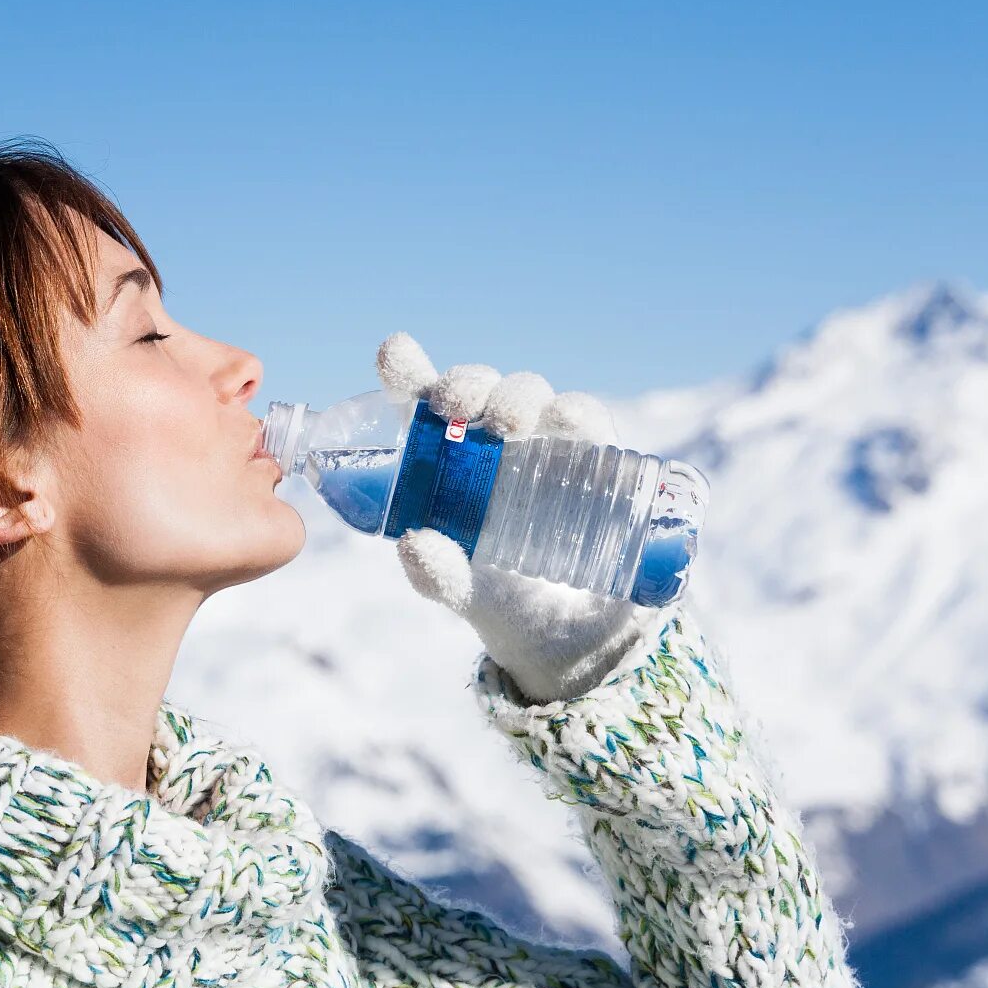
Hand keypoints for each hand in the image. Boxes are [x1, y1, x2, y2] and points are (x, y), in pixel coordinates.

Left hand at [375, 331, 665, 702]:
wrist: (574, 634)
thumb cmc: (505, 601)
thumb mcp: (465, 592)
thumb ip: (437, 574)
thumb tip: (414, 544)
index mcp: (448, 464)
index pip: (422, 404)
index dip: (407, 370)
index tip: (394, 353)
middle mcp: (493, 443)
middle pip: (477, 390)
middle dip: (466, 384)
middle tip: (452, 404)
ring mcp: (544, 444)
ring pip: (528, 394)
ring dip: (516, 396)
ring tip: (508, 423)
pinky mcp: (593, 456)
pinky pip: (585, 419)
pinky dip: (576, 413)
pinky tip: (567, 420)